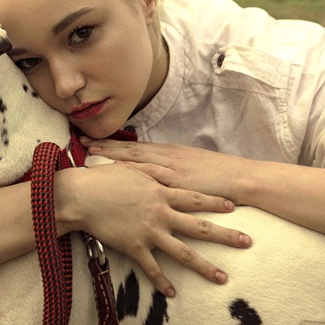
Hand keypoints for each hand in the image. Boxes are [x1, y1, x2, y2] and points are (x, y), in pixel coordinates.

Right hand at [55, 160, 250, 297]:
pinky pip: (152, 268)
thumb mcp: (128, 168)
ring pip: (183, 252)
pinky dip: (162, 281)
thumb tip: (152, 166)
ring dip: (204, 266)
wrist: (83, 195)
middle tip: (247, 242)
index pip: (195, 198)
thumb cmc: (102, 178)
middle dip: (226, 235)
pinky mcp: (135, 247)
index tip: (233, 207)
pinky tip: (172, 293)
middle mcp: (161, 213)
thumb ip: (145, 172)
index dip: (215, 202)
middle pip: (199, 226)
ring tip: (222, 278)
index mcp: (160, 192)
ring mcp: (150, 231)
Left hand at [81, 137, 253, 203]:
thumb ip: (172, 169)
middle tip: (81, 141)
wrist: (243, 179)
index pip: (135, 148)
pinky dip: (133, 174)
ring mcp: (172, 169)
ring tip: (90, 153)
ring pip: (136, 159)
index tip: (92, 141)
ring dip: (113, 156)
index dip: (112, 145)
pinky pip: (151, 177)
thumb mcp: (192, 167)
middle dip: (105, 146)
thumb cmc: (219, 177)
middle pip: (130, 150)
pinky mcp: (178, 183)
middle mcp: (168, 157)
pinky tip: (117, 174)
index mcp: (170, 153)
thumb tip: (153, 173)